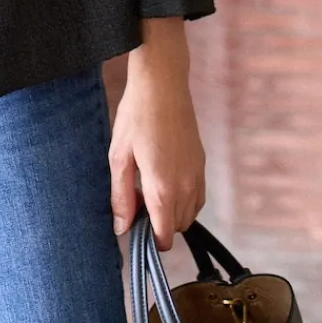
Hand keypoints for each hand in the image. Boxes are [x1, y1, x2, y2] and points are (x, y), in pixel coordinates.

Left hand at [108, 18, 204, 250]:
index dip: (148, 239)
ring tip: (147, 185)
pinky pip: (197, 197)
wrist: (163, 83)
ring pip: (189, 214)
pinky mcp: (202, 163)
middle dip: (158, 223)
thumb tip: (122, 228)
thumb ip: (121, 196)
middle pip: (177, 228)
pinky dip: (183, 198)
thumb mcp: (119, 155)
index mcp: (163, 188)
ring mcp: (198, 175)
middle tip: (135, 197)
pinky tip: (163, 176)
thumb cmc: (136, 116)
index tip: (133, 224)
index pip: (164, 236)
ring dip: (171, 211)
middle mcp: (187, 186)